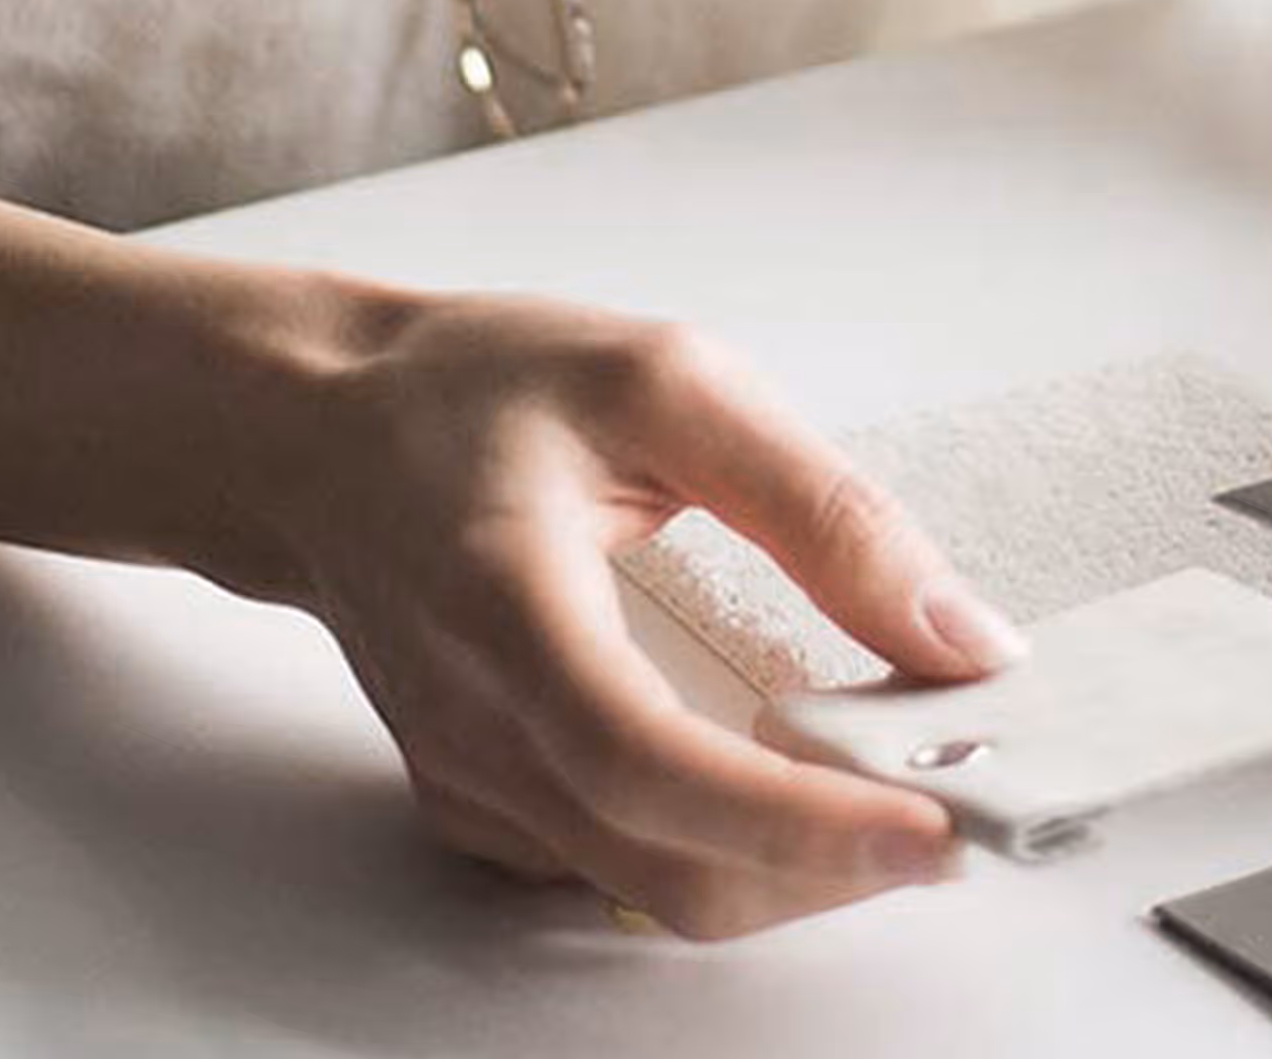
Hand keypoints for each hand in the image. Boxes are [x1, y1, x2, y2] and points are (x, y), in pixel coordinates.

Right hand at [267, 286, 1021, 938]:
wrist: (314, 437)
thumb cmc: (469, 389)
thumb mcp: (662, 380)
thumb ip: (818, 505)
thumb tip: (956, 635)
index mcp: (507, 603)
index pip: (653, 765)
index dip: (801, 822)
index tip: (936, 827)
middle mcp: (477, 725)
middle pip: (673, 871)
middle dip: (834, 868)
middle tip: (957, 800)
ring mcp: (472, 784)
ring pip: (657, 891)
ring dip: (794, 865)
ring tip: (889, 776)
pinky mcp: (482, 808)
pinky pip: (619, 868)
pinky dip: (723, 843)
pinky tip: (780, 764)